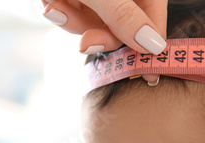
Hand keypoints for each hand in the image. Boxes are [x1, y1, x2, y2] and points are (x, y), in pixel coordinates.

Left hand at [42, 0, 166, 83]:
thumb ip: (124, 15)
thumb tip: (153, 46)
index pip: (152, 15)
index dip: (150, 43)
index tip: (150, 73)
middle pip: (122, 26)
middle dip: (101, 36)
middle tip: (85, 45)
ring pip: (93, 25)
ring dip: (72, 21)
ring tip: (54, 7)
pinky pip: (72, 15)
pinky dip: (61, 11)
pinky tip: (50, 1)